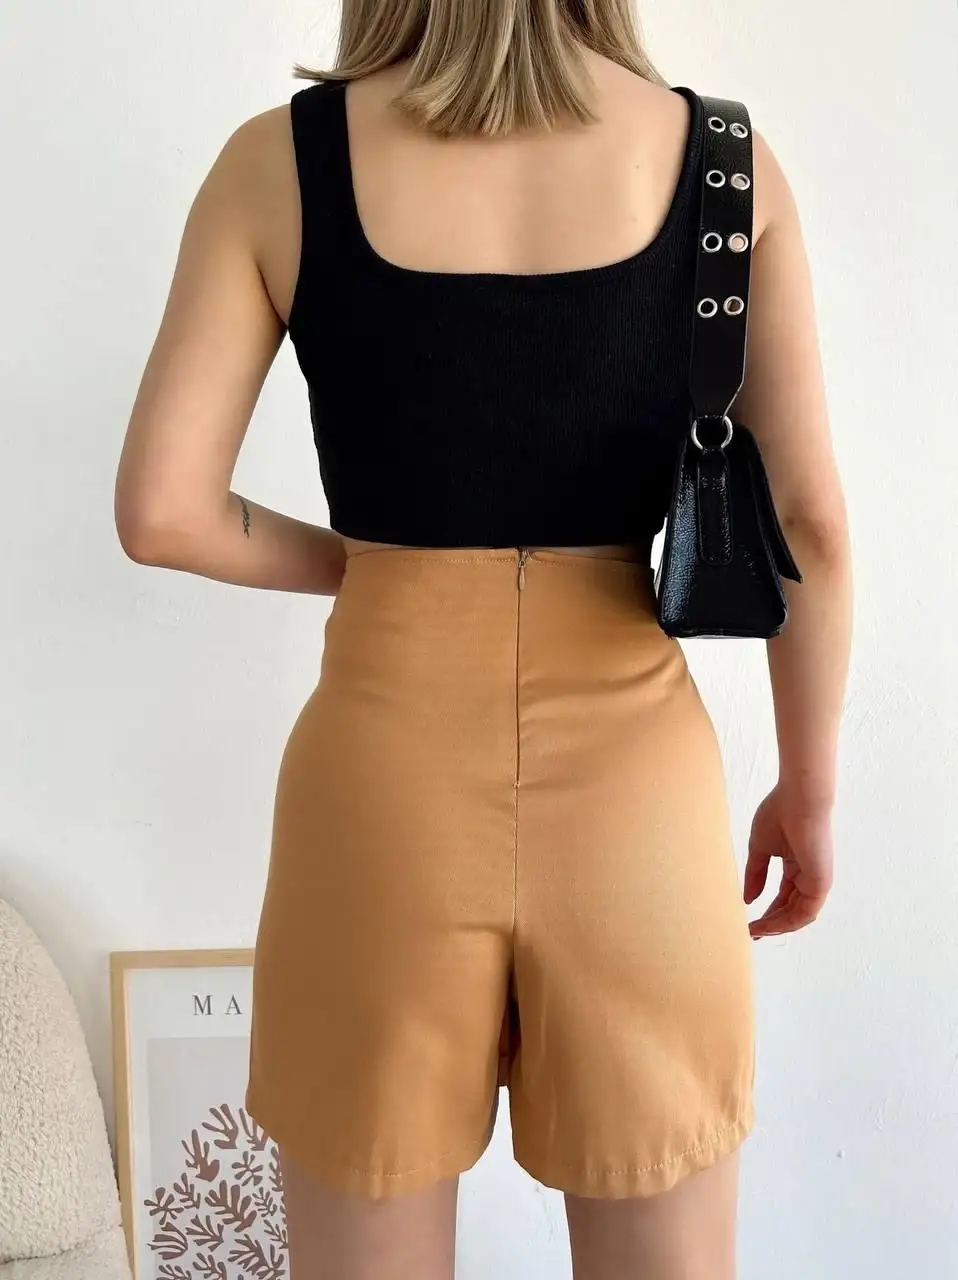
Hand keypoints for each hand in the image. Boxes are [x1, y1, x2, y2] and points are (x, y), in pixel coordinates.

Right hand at [744, 785, 833, 937]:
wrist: (799, 798)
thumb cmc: (780, 814)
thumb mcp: (760, 849)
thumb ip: (756, 874)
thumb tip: (748, 899)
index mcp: (796, 866)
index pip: (783, 897)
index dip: (767, 911)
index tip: (748, 922)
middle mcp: (809, 877)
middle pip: (790, 910)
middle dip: (771, 924)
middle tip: (751, 933)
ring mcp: (816, 881)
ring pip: (798, 915)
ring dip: (776, 927)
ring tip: (756, 931)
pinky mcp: (820, 883)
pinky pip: (804, 912)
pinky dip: (786, 922)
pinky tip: (767, 924)